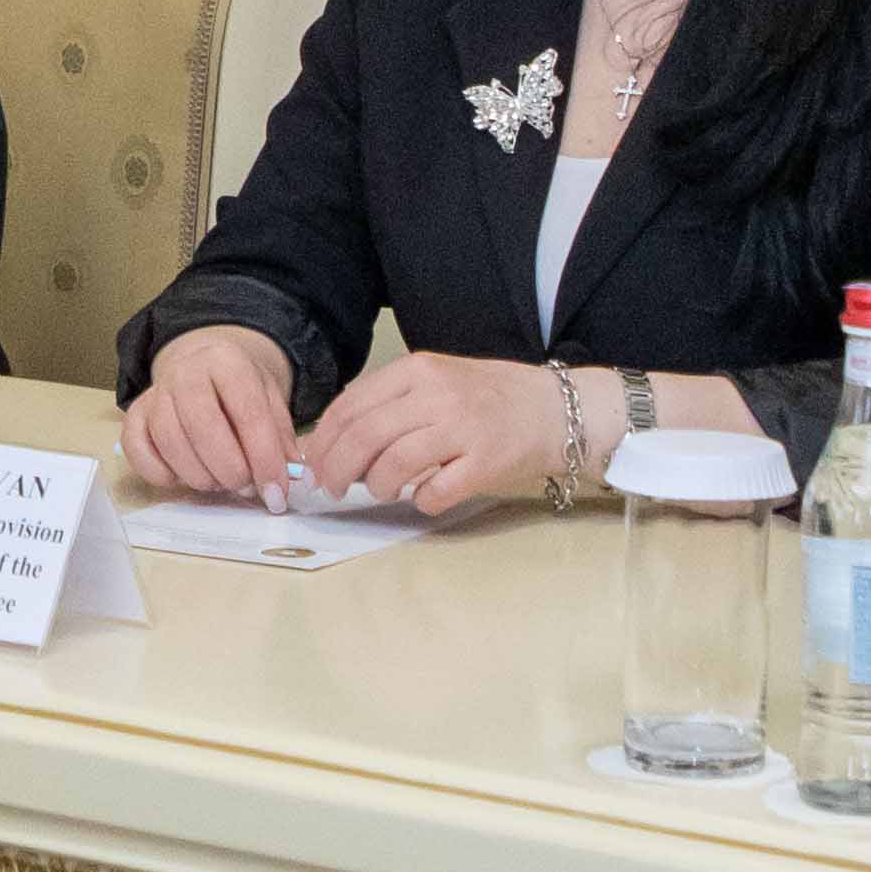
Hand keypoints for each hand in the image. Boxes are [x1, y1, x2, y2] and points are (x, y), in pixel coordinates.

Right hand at [121, 326, 306, 499]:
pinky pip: (138, 451)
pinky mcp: (135, 414)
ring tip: (220, 482)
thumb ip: (281, 438)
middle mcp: (185, 372)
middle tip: (245, 486)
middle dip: (230, 470)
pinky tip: (185, 476)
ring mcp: (155, 393)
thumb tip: (287, 479)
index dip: (265, 459)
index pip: (248, 414)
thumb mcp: (271, 401)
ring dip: (200, 477)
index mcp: (227, 362)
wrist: (203, 365)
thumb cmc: (240, 389)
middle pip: (203, 428)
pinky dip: (161, 474)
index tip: (277, 493)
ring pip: (170, 443)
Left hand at [298, 352, 576, 518]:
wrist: (556, 408)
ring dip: (376, 485)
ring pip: (393, 464)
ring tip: (380, 490)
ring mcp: (463, 428)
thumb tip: (334, 440)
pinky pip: (435, 491)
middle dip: (336, 469)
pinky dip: (420, 500)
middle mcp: (437, 395)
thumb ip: (391, 403)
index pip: (351, 405)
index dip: (324, 440)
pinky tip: (423, 497)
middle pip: (364, 436)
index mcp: (419, 370)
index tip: (313, 462)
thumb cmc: (491, 398)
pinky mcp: (485, 462)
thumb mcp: (437, 381)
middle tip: (331, 487)